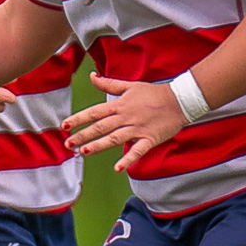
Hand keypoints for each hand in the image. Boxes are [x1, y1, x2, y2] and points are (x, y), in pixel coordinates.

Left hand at [62, 72, 186, 171]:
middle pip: (101, 127)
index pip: (94, 113)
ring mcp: (138, 129)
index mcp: (119, 105)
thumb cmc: (153, 93)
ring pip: (115, 138)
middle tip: (68, 144)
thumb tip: (92, 76)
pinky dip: (128, 159)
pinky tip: (117, 168)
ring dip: (99, 145)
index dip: (79, 119)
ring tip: (84, 152)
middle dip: (83, 135)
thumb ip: (109, 84)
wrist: (181, 99)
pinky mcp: (150, 139)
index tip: (64, 126)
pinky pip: (138, 150)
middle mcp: (126, 117)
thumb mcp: (130, 86)